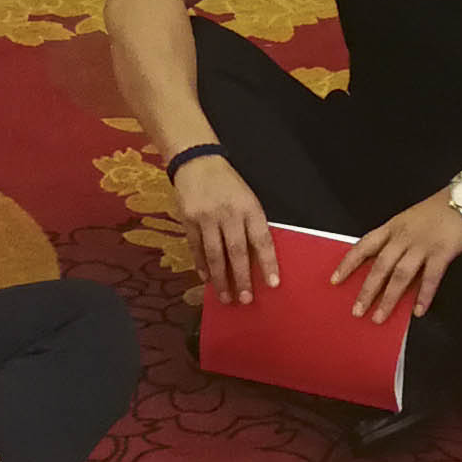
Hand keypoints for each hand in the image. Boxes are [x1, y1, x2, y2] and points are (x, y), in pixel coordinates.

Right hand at [175, 154, 275, 304]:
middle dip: (242, 278)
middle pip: (237, 251)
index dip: (268, 263)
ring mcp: (207, 217)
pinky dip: (202, 265)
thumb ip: (251, 225)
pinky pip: (196, 248)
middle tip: (246, 299)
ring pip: (214, 254)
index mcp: (249, 208)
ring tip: (226, 296)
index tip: (273, 283)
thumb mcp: (247, 199)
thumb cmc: (228, 184)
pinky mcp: (189, 220)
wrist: (197, 162)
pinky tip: (206, 279)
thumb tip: (257, 259)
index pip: (261, 239)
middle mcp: (228, 213)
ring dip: (220, 278)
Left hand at [335, 191, 461, 324]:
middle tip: (357, 311)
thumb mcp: (407, 220)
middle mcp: (404, 238)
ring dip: (389, 299)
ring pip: (400, 275)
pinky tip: (418, 311)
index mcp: (392, 228)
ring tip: (380, 317)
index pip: (364, 246)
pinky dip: (424, 295)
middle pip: (380, 266)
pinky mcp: (442, 252)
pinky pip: (430, 278)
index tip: (335, 280)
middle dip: (367, 290)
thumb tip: (381, 266)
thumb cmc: (436, 210)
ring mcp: (423, 246)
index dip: (348, 264)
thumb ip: (395, 240)